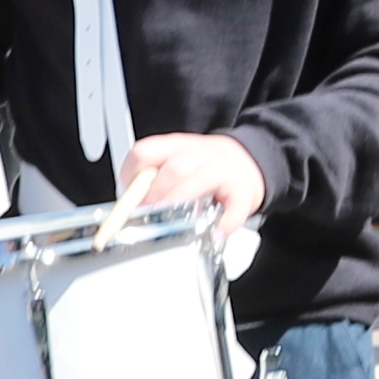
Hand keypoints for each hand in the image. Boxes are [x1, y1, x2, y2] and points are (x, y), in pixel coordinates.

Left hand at [117, 130, 268, 222]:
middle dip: (155, 192)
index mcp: (177, 147)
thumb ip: (154, 175)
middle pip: (173, 168)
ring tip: (171, 219)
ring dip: (180, 200)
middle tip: (147, 211)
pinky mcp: (242, 191)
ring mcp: (223, 171)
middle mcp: (199, 154)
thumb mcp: (179, 160)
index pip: (147, 151)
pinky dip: (226, 221)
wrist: (251, 161)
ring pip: (198, 180)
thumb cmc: (208, 167)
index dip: (132, 173)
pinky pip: (234, 206)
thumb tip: (128, 201)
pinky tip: (217, 231)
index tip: (127, 193)